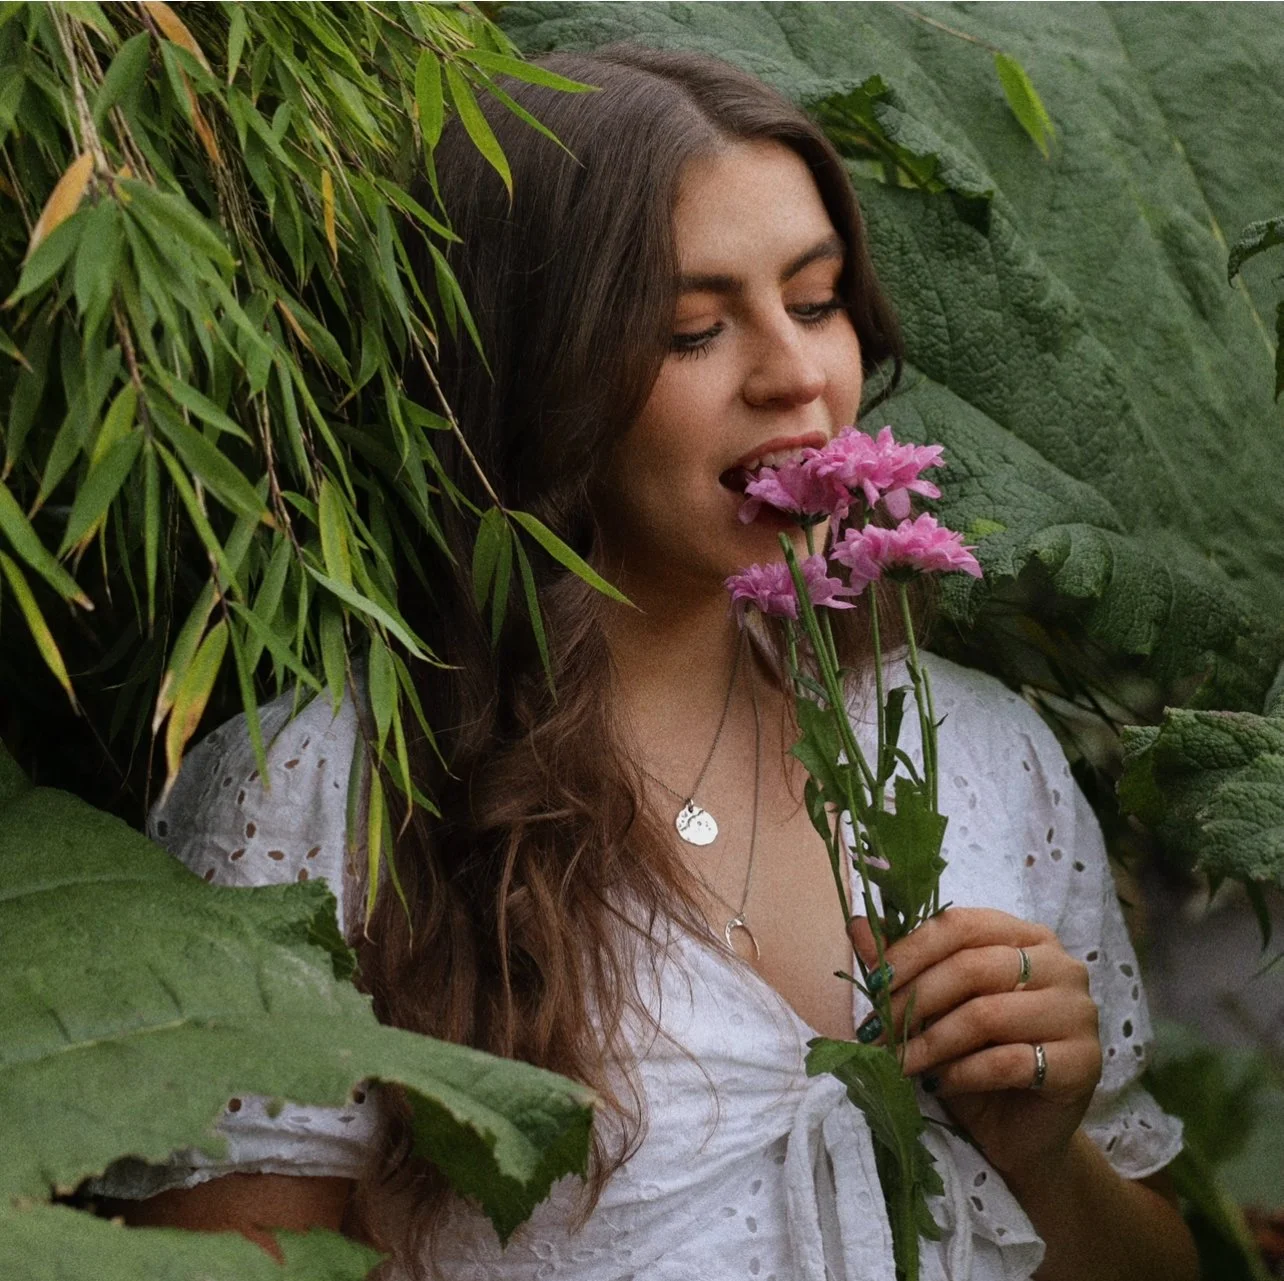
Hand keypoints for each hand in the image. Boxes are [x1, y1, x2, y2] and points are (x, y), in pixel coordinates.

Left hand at [848, 907, 1102, 1184]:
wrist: (1018, 1132)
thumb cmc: (973, 1057)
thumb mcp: (933, 1008)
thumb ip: (902, 965)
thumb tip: (856, 926)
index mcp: (1024, 936)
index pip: (961, 924)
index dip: (910, 950)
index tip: (872, 982)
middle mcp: (1059, 965)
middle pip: (972, 967)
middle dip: (914, 1000)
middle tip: (876, 1030)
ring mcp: (1078, 1013)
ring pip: (987, 1014)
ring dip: (931, 1041)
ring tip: (898, 1062)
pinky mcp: (1084, 1063)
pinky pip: (1008, 1062)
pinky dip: (962, 1073)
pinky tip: (938, 1084)